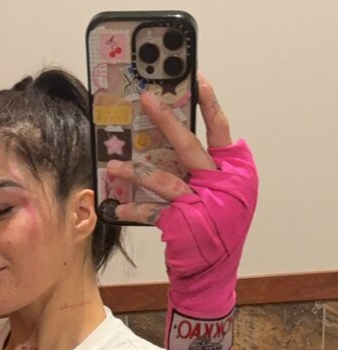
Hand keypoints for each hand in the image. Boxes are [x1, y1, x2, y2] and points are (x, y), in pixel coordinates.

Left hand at [106, 73, 232, 224]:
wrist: (213, 270)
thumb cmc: (218, 230)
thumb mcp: (224, 196)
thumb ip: (208, 170)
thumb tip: (175, 141)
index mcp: (236, 172)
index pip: (221, 130)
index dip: (209, 104)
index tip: (196, 79)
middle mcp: (221, 185)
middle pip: (189, 145)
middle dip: (165, 120)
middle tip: (145, 99)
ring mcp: (203, 205)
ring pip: (164, 179)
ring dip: (136, 171)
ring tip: (114, 165)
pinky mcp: (183, 224)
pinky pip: (152, 210)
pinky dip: (134, 208)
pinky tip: (118, 207)